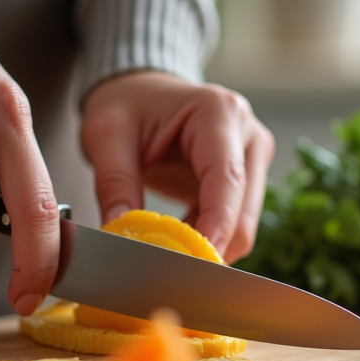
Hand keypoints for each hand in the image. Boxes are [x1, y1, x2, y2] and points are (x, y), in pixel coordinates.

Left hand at [81, 72, 274, 262]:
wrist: (142, 90)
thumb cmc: (128, 102)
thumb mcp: (107, 134)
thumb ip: (114, 184)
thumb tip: (121, 233)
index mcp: (219, 113)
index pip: (228, 180)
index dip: (215, 227)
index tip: (194, 264)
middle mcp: (248, 135)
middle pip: (244, 212)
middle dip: (210, 246)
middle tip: (167, 270)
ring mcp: (252, 158)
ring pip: (243, 225)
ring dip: (207, 246)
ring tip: (164, 250)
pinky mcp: (247, 180)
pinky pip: (234, 224)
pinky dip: (207, 240)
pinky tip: (176, 240)